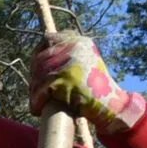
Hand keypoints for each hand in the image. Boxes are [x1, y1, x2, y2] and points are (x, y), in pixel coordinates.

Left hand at [30, 29, 146, 140]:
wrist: (112, 106)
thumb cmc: (98, 88)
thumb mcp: (87, 62)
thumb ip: (70, 53)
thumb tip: (45, 41)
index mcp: (81, 42)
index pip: (50, 39)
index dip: (39, 52)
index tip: (35, 65)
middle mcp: (75, 49)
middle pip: (41, 59)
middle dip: (35, 75)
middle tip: (35, 88)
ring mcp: (69, 63)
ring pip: (39, 75)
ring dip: (35, 90)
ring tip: (37, 100)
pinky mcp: (63, 80)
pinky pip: (40, 90)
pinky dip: (36, 101)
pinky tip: (36, 108)